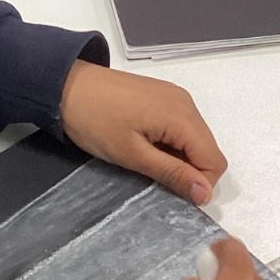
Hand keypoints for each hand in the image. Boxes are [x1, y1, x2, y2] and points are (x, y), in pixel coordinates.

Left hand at [59, 62, 226, 204]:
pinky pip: (181, 126)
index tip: (171, 191)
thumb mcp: (132, 155)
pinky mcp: (164, 95)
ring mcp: (175, 97)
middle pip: (207, 149)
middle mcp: (186, 103)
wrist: (65, 86)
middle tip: (154, 176)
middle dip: (189, 170)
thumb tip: (206, 194)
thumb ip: (172, 173)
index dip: (199, 184)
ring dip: (179, 157)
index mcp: (182, 116)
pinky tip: (145, 144)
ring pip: (195, 139)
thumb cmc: (95, 122)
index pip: (214, 161)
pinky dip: (171, 142)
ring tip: (146, 159)